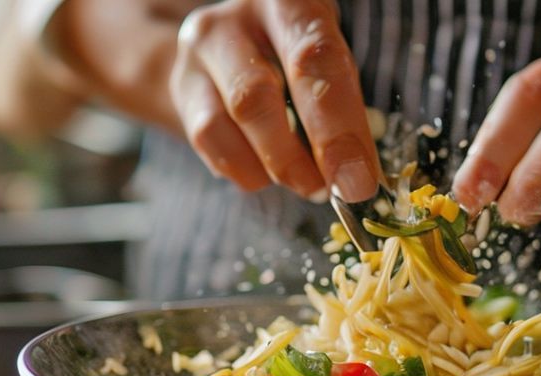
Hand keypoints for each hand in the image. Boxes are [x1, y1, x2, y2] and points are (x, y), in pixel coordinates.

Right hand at [170, 0, 378, 199]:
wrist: (235, 42)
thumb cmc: (297, 52)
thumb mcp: (329, 58)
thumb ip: (342, 106)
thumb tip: (357, 177)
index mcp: (288, 3)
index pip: (315, 61)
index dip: (338, 127)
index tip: (357, 179)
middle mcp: (235, 21)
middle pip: (257, 96)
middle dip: (298, 158)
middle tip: (332, 192)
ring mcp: (200, 53)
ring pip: (225, 124)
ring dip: (273, 168)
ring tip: (308, 184)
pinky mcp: (182, 89)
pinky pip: (210, 144)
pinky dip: (247, 170)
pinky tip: (270, 171)